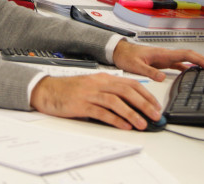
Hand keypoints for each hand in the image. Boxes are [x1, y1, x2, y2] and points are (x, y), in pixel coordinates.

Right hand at [30, 72, 160, 129]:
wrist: (47, 90)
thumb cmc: (70, 89)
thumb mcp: (93, 86)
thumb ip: (110, 91)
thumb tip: (131, 104)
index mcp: (104, 78)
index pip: (131, 83)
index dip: (146, 94)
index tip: (155, 105)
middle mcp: (99, 83)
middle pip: (127, 91)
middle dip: (144, 104)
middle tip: (155, 115)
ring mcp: (90, 93)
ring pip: (116, 101)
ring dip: (132, 113)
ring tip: (142, 124)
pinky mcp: (81, 105)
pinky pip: (102, 112)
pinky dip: (115, 119)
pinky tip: (124, 125)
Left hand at [112, 40, 203, 81]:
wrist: (119, 51)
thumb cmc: (126, 56)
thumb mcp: (136, 66)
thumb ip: (149, 71)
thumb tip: (161, 77)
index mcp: (162, 54)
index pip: (185, 55)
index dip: (199, 60)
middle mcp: (166, 54)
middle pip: (190, 55)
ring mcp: (165, 58)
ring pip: (186, 59)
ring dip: (199, 63)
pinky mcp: (162, 62)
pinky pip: (179, 64)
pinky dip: (188, 67)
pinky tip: (193, 72)